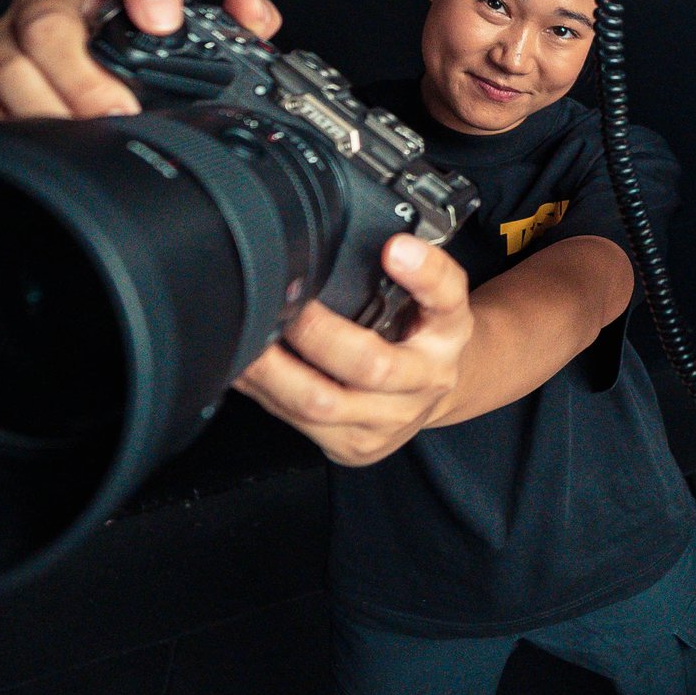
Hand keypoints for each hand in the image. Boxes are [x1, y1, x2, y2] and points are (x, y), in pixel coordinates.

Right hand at [0, 0, 284, 123]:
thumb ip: (231, 30)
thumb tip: (253, 12)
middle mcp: (48, 3)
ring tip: (83, 139)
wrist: (66, 95)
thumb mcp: (181, 51)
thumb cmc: (127, 69)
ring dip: (47, 105)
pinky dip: (4, 125)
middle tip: (117, 111)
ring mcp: (3, 38)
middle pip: (47, 21)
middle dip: (82, 74)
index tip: (165, 18)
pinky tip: (39, 145)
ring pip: (8, 61)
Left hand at [232, 235, 473, 466]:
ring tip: (248, 338)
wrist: (432, 394)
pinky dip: (264, 391)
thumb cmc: (422, 334)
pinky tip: (248, 367)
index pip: (445, 298)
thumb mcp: (435, 295)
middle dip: (313, 333)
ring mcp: (387, 423)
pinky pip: (298, 422)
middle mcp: (425, 383)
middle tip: (281, 302)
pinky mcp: (354, 448)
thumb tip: (393, 245)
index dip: (423, 274)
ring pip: (320, 405)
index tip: (394, 250)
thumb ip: (419, 268)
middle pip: (369, 365)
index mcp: (447, 332)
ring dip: (273, 371)